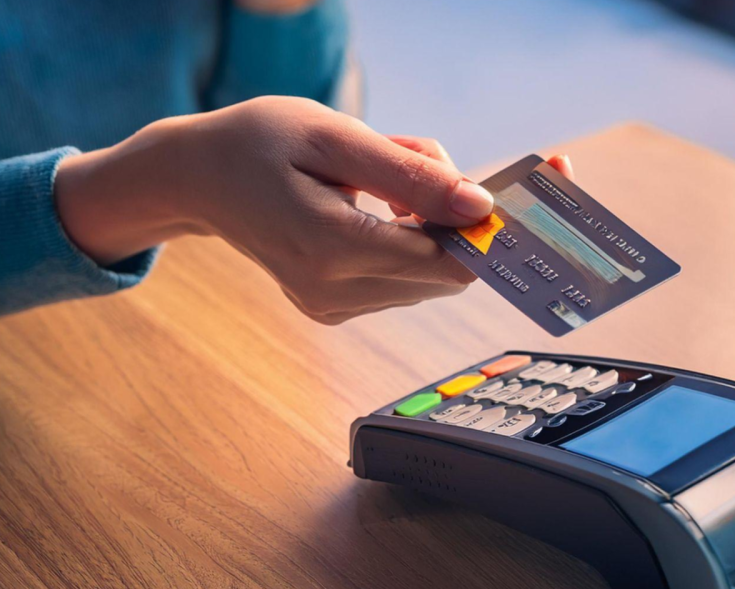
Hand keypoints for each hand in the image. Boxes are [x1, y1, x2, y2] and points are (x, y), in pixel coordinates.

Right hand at [55, 96, 572, 324]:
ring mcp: (332, 306)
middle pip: (447, 270)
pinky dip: (410, 239)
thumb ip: (413, 177)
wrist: (197, 176)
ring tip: (383, 176)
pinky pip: (402, 278)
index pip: (450, 261)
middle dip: (462, 218)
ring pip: (429, 275)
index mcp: (333, 247)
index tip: (538, 194)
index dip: (500, 233)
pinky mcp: (332, 306)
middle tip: (443, 163)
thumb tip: (483, 207)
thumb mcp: (337, 136)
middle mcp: (335, 291)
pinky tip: (375, 204)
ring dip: (433, 226)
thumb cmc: (261, 140)